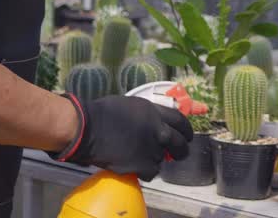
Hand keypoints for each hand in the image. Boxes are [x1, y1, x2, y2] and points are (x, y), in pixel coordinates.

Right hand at [51, 95, 192, 179]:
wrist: (89, 128)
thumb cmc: (104, 112)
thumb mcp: (132, 106)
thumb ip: (147, 115)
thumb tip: (152, 122)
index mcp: (155, 112)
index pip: (181, 121)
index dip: (187, 130)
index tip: (188, 136)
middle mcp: (158, 131)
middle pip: (180, 143)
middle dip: (182, 150)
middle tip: (179, 154)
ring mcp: (152, 149)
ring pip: (162, 159)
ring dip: (155, 159)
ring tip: (143, 158)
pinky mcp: (142, 165)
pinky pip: (152, 172)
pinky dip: (145, 172)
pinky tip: (136, 168)